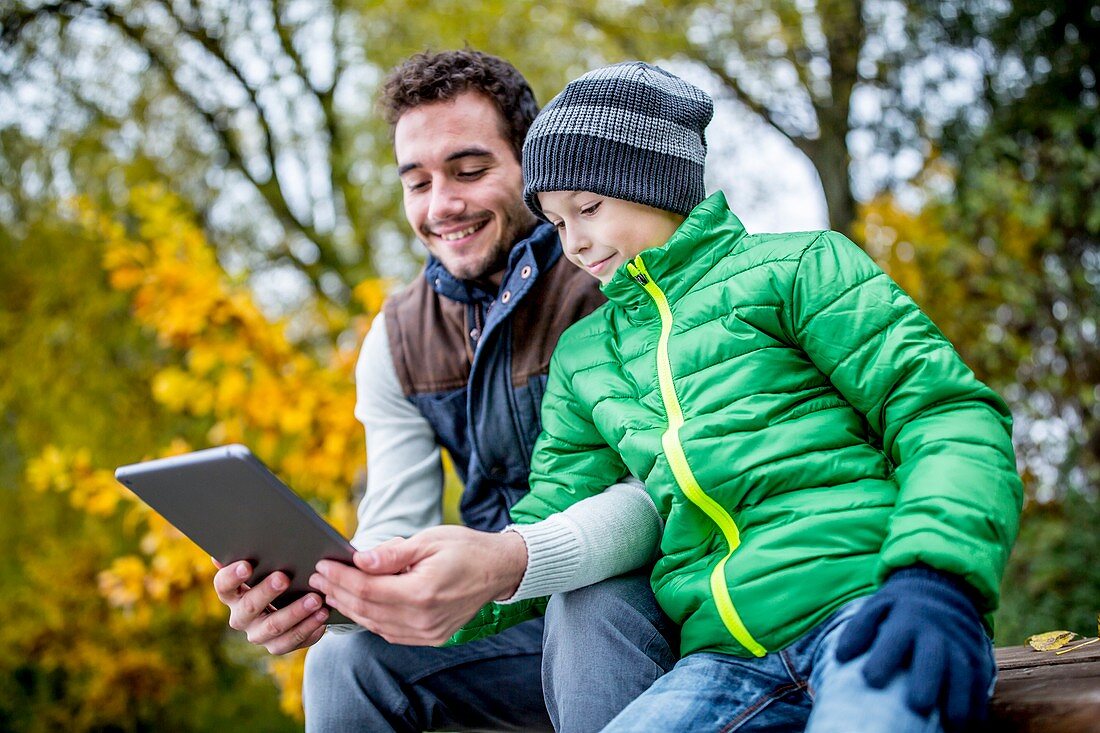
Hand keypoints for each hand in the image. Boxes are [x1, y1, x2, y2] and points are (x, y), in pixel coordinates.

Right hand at [212, 559, 328, 654]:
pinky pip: (292, 640)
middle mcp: (240, 616)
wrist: (292, 600)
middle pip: (249, 606)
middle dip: (267, 591)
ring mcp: (258, 634)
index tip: (247, 565)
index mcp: (232, 593)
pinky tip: (322, 615)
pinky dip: (309, 627)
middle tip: (284, 577)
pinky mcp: (277, 645)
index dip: (232, 576)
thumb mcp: (266, 563)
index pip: (223, 585)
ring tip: (315, 599)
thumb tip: (249, 535)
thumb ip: (258, 553)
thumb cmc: (275, 573)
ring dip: (295, 612)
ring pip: (274, 626)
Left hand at [309, 525, 527, 645]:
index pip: (368, 588)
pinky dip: (370, 619)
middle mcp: (423, 618)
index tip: (322, 566)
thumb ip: (392, 554)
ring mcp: (428, 632)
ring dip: (350, 608)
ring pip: (375, 624)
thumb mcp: (428, 540)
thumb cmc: (464, 548)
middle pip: (367, 609)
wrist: (498, 570)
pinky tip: (358, 606)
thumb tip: (359, 561)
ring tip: (330, 591)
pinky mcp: (431, 637)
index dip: (341, 578)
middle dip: (338, 592)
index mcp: (422, 592)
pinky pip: (390, 632)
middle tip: (317, 577)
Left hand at [834, 566, 991, 728]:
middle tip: (917, 705)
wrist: (942, 588)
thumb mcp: (877, 607)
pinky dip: (978, 705)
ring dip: (959, 700)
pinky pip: (981, 682)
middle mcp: (936, 632)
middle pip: (933, 657)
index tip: (871, 679)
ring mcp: (960, 644)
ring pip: (963, 672)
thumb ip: (859, 629)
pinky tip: (972, 727)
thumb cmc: (900, 608)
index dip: (883, 657)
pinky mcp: (977, 656)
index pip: (894, 638)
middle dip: (927, 680)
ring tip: (952, 726)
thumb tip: (841, 656)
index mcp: (906, 618)